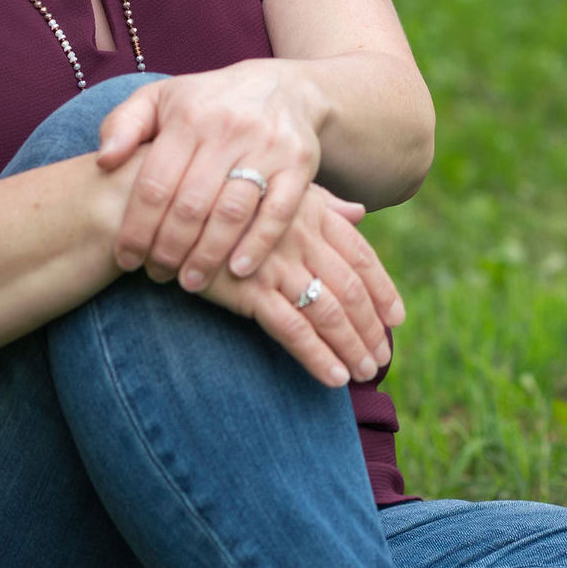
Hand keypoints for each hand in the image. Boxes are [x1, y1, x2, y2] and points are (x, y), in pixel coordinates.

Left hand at [95, 64, 330, 289]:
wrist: (284, 88)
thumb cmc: (208, 102)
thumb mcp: (160, 99)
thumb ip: (123, 125)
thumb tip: (103, 162)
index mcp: (188, 117)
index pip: (155, 184)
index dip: (136, 228)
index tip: (126, 259)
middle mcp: (228, 130)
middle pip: (191, 205)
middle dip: (169, 249)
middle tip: (159, 275)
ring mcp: (267, 147)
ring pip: (231, 213)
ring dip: (208, 256)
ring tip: (190, 282)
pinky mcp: (299, 164)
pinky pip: (278, 212)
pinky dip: (258, 245)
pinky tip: (238, 270)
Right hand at [198, 184, 404, 387]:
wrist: (169, 205)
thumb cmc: (223, 196)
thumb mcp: (277, 190)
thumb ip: (322, 204)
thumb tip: (358, 212)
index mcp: (313, 213)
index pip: (362, 256)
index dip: (384, 290)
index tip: (397, 318)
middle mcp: (301, 238)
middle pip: (351, 290)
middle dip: (372, 328)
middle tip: (383, 357)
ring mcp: (277, 265)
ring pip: (330, 313)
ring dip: (353, 347)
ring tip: (366, 373)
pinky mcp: (249, 290)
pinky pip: (294, 330)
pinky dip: (318, 357)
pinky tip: (334, 378)